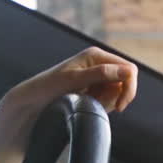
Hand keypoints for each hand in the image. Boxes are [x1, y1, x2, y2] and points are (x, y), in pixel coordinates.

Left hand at [3, 45, 137, 113]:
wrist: (33, 100)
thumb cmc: (49, 87)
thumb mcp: (75, 80)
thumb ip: (102, 74)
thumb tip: (128, 71)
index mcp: (96, 55)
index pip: (129, 70)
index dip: (129, 88)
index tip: (119, 107)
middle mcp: (99, 63)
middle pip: (126, 82)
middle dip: (116, 97)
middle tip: (98, 106)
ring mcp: (97, 76)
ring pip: (118, 93)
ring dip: (106, 102)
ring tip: (86, 104)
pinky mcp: (94, 87)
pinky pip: (109, 98)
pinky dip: (101, 105)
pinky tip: (86, 105)